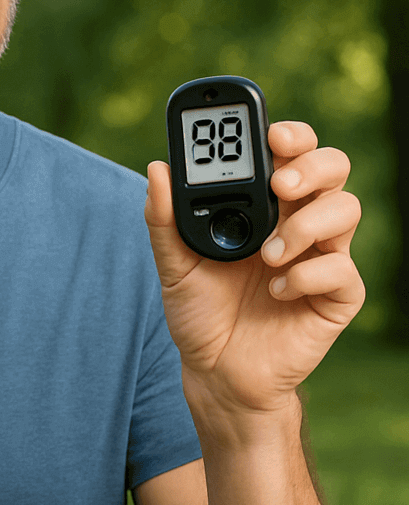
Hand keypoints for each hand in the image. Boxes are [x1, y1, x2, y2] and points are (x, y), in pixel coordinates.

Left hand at [144, 121, 364, 417]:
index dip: (290, 134)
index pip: (290, 152)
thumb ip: (163, 219)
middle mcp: (298, 222)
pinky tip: (276, 291)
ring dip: (307, 224)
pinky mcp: (335, 296)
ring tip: (268, 255)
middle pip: (332, 167)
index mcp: (262, 205)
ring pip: (346, 210)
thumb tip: (157, 168)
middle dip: (312, 165)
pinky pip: (342, 271)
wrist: (215, 370)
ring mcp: (321, 257)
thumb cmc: (199, 311)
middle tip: (280, 185)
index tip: (272, 134)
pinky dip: (306, 276)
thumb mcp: (172, 264)